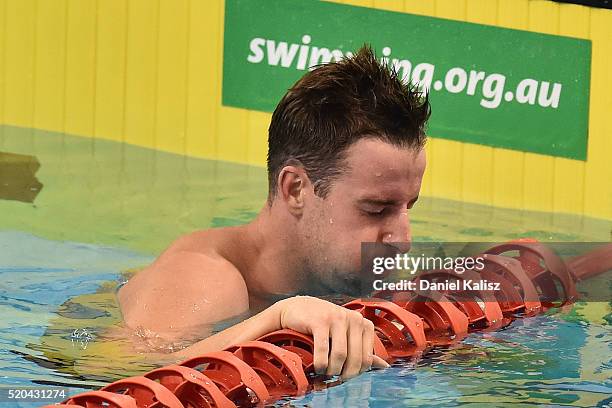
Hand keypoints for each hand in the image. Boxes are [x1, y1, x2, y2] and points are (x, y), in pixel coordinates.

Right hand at [274, 296, 389, 378]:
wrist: (298, 308)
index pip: (367, 358)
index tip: (344, 377)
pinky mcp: (321, 320)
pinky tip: (318, 367)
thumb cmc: (324, 324)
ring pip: (340, 355)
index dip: (356, 373)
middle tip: (334, 379)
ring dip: (331, 370)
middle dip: (344, 374)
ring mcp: (338, 318)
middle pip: (355, 358)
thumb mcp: (346, 334)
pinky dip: (321, 363)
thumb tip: (384, 366)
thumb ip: (363, 349)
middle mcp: (354, 319)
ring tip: (324, 373)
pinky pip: (324, 349)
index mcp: (364, 324)